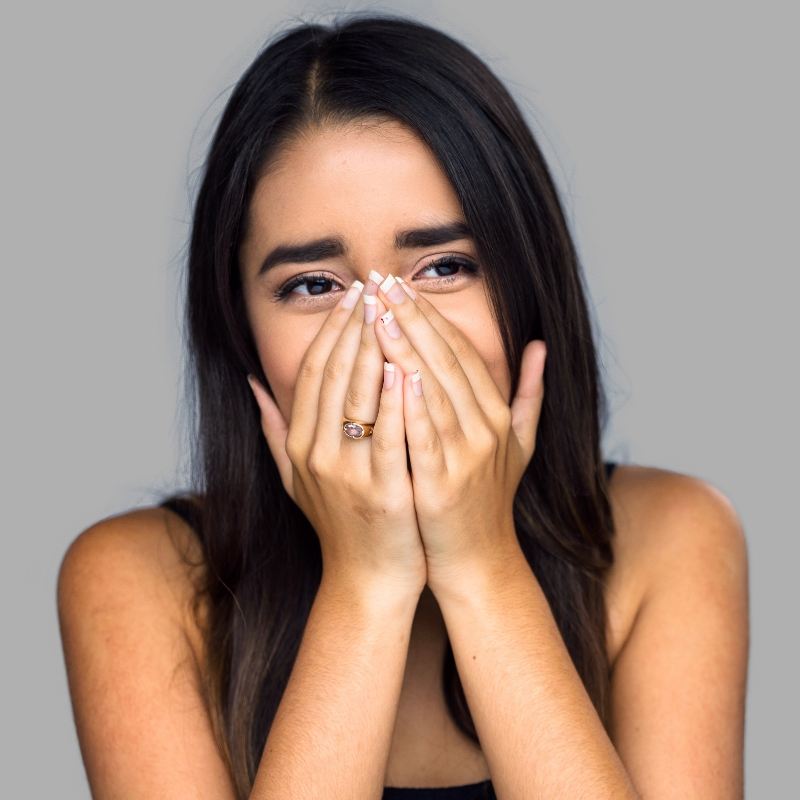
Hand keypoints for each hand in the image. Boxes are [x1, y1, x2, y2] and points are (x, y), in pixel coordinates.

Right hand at [247, 278, 426, 598]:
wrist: (368, 580)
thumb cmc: (338, 524)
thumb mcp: (295, 477)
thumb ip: (273, 428)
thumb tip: (251, 382)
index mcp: (299, 444)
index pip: (314, 372)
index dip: (332, 330)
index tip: (351, 297)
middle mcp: (316, 454)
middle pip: (335, 375)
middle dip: (355, 326)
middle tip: (374, 287)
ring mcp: (347, 474)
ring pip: (358, 398)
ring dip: (374, 349)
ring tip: (391, 309)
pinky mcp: (383, 493)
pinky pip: (390, 437)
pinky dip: (398, 401)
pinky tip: (409, 367)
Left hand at [373, 274, 546, 593]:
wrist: (477, 560)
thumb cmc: (488, 500)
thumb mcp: (519, 444)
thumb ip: (529, 394)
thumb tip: (541, 347)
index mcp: (497, 415)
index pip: (463, 352)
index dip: (433, 316)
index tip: (403, 286)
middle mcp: (487, 429)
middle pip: (446, 361)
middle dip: (413, 317)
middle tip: (382, 283)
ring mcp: (467, 456)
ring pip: (434, 388)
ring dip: (405, 346)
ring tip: (377, 312)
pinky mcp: (444, 484)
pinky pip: (424, 434)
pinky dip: (409, 401)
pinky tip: (389, 370)